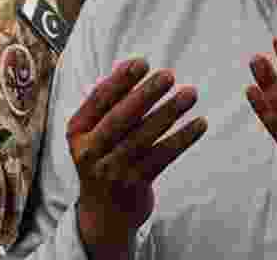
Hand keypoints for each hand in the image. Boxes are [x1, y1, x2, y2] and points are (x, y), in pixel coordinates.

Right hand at [68, 58, 205, 259]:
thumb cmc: (102, 161)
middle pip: (122, 117)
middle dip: (146, 94)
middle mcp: (90, 151)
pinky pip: (163, 156)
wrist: (103, 215)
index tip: (141, 62)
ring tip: (190, 94)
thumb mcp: (92, 135)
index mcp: (77, 132)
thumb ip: (105, 105)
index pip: (99, 100)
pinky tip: (199, 124)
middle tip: (168, 75)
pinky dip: (182, 139)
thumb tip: (123, 69)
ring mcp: (112, 169)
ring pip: (145, 136)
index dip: (120, 80)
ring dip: (170, 112)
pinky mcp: (134, 184)